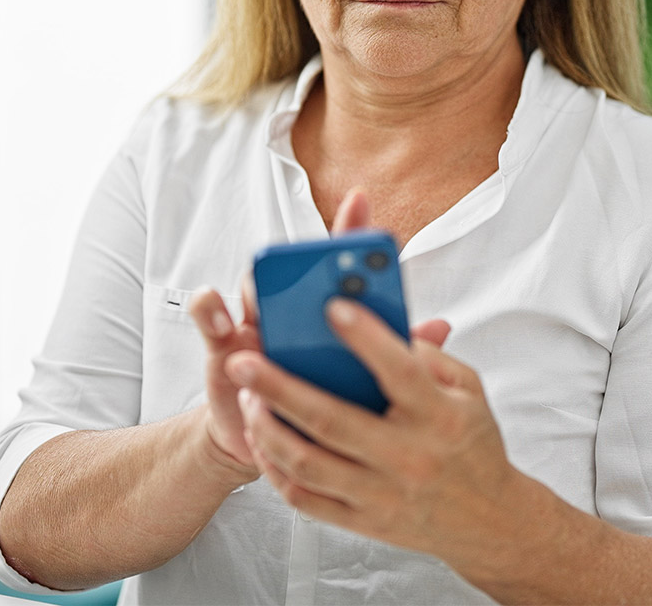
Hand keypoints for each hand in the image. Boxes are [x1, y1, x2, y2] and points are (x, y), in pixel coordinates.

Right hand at [186, 188, 377, 475]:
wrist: (280, 449)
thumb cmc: (327, 408)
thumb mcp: (363, 384)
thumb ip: (395, 353)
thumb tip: (441, 327)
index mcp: (327, 313)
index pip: (340, 265)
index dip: (348, 229)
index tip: (361, 201)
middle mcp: (290, 309)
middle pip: (294, 271)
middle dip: (302, 258)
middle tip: (315, 254)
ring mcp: (255, 324)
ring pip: (253, 287)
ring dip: (259, 283)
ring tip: (266, 287)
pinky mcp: (224, 347)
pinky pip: (211, 321)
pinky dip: (211, 312)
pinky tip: (222, 317)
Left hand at [226, 219, 517, 577]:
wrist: (492, 522)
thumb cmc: (472, 443)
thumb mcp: (468, 390)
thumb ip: (426, 355)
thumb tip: (375, 325)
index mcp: (439, 417)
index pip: (399, 371)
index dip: (365, 338)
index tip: (331, 307)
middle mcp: (410, 457)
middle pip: (331, 420)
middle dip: (278, 388)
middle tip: (241, 361)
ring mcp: (384, 495)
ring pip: (308, 464)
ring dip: (268, 429)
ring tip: (245, 399)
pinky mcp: (365, 523)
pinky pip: (306, 499)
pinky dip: (275, 469)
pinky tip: (261, 440)